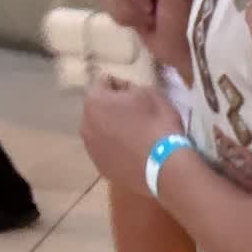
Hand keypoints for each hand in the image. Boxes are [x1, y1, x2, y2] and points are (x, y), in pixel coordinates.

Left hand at [81, 78, 184, 194]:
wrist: (165, 167)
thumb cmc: (158, 124)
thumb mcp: (150, 93)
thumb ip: (131, 88)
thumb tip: (125, 93)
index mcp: (94, 101)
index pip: (104, 83)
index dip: (122, 86)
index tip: (137, 94)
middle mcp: (85, 124)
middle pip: (98, 110)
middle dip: (112, 109)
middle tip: (135, 116)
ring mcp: (91, 149)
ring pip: (100, 133)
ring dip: (113, 131)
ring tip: (134, 138)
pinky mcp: (101, 168)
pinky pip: (107, 153)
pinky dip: (116, 151)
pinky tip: (134, 154)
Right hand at [100, 0, 193, 76]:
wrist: (185, 51)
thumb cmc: (185, 22)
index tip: (148, 7)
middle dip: (128, 3)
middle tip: (150, 15)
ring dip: (127, 13)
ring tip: (149, 21)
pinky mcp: (124, 2)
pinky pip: (108, 5)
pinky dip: (123, 18)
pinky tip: (140, 24)